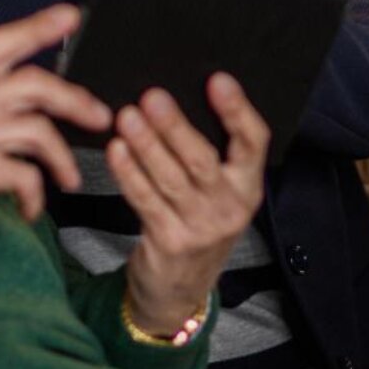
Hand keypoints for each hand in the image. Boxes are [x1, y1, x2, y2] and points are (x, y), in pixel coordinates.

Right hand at [0, 4, 111, 269]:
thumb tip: (30, 95)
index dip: (36, 27)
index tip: (70, 17)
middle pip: (32, 83)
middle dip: (75, 99)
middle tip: (99, 115)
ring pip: (37, 129)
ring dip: (62, 157)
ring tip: (68, 177)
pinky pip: (26, 173)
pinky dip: (35, 194)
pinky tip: (29, 206)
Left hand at [113, 74, 267, 336]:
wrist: (180, 289)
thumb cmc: (197, 222)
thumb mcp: (217, 191)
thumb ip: (210, 151)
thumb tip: (177, 95)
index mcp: (248, 184)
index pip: (253, 142)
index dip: (238, 110)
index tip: (219, 79)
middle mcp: (231, 206)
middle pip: (203, 159)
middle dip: (176, 126)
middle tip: (153, 96)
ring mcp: (201, 227)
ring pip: (171, 178)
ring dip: (147, 145)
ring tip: (127, 116)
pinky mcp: (170, 242)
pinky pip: (145, 200)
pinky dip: (128, 173)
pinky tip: (116, 150)